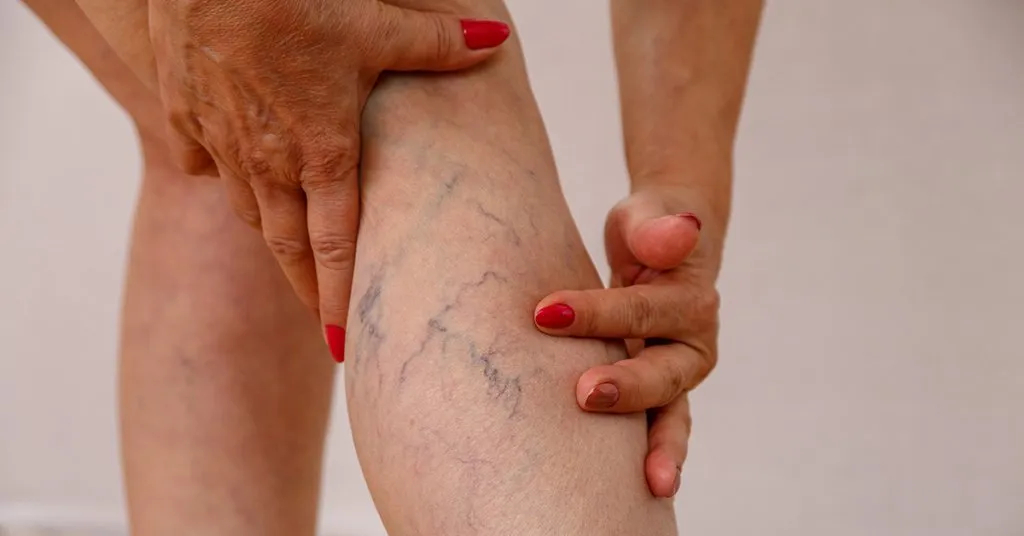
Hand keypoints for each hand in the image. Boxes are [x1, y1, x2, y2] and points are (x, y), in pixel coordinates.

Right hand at [148, 0, 510, 360]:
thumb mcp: (377, 23)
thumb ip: (438, 44)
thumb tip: (495, 44)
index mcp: (321, 152)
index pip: (335, 248)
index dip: (340, 300)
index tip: (345, 343)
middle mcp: (267, 162)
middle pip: (288, 245)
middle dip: (306, 288)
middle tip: (323, 318)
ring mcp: (220, 142)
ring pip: (246, 209)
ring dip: (271, 237)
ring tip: (289, 256)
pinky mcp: (182, 113)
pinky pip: (200, 164)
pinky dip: (217, 177)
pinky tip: (230, 176)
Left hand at [533, 188, 720, 497]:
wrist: (660, 247)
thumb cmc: (648, 230)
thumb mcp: (650, 217)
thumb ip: (658, 228)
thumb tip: (681, 230)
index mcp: (693, 302)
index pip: (643, 310)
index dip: (599, 313)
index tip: (546, 312)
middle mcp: (691, 347)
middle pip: (664, 374)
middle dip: (628, 388)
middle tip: (583, 394)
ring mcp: (673, 378)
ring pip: (671, 417)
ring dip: (659, 448)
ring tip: (651, 483)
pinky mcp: (653, 396)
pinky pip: (654, 430)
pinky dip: (649, 456)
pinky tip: (636, 489)